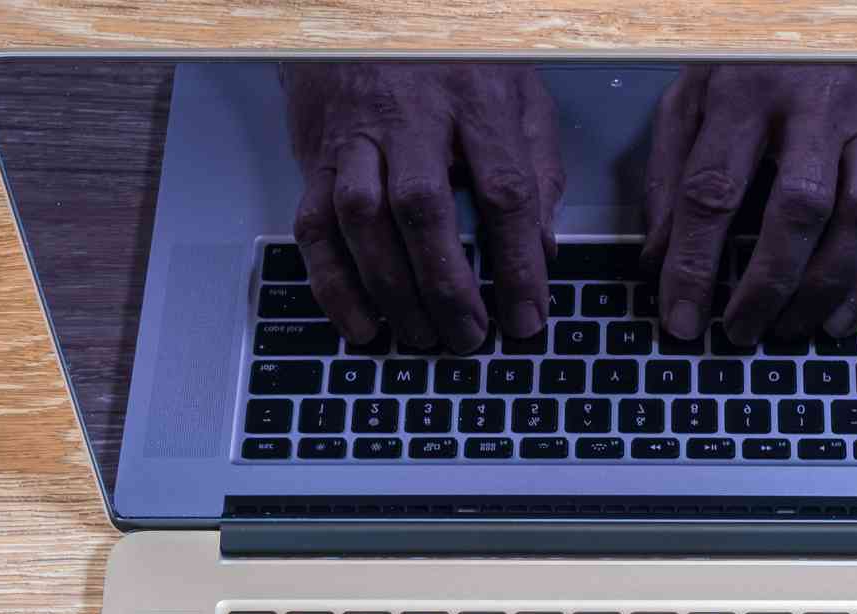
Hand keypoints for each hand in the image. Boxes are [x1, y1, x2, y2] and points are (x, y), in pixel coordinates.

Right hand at [280, 62, 564, 350]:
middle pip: (423, 208)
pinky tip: (362, 323)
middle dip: (447, 286)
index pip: (503, 190)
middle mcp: (409, 115)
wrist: (367, 21)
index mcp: (474, 99)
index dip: (518, 263)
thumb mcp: (520, 95)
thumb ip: (539, 167)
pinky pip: (314, 227)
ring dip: (391, 290)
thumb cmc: (455, 66)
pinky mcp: (315, 158)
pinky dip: (334, 284)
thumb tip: (543, 251)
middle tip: (469, 338)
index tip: (528, 317)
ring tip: (422, 337)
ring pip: (362, 219)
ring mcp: (355, 137)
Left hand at [643, 65, 856, 344]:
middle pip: (797, 210)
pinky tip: (843, 315)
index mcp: (747, 88)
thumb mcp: (696, 90)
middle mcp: (816, 106)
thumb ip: (671, 170)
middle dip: (767, 285)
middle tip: (742, 332)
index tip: (682, 316)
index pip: (714, 187)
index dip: (695, 262)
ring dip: (825, 290)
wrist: (850, 13)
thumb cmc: (764, 56)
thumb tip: (659, 258)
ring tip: (791, 328)